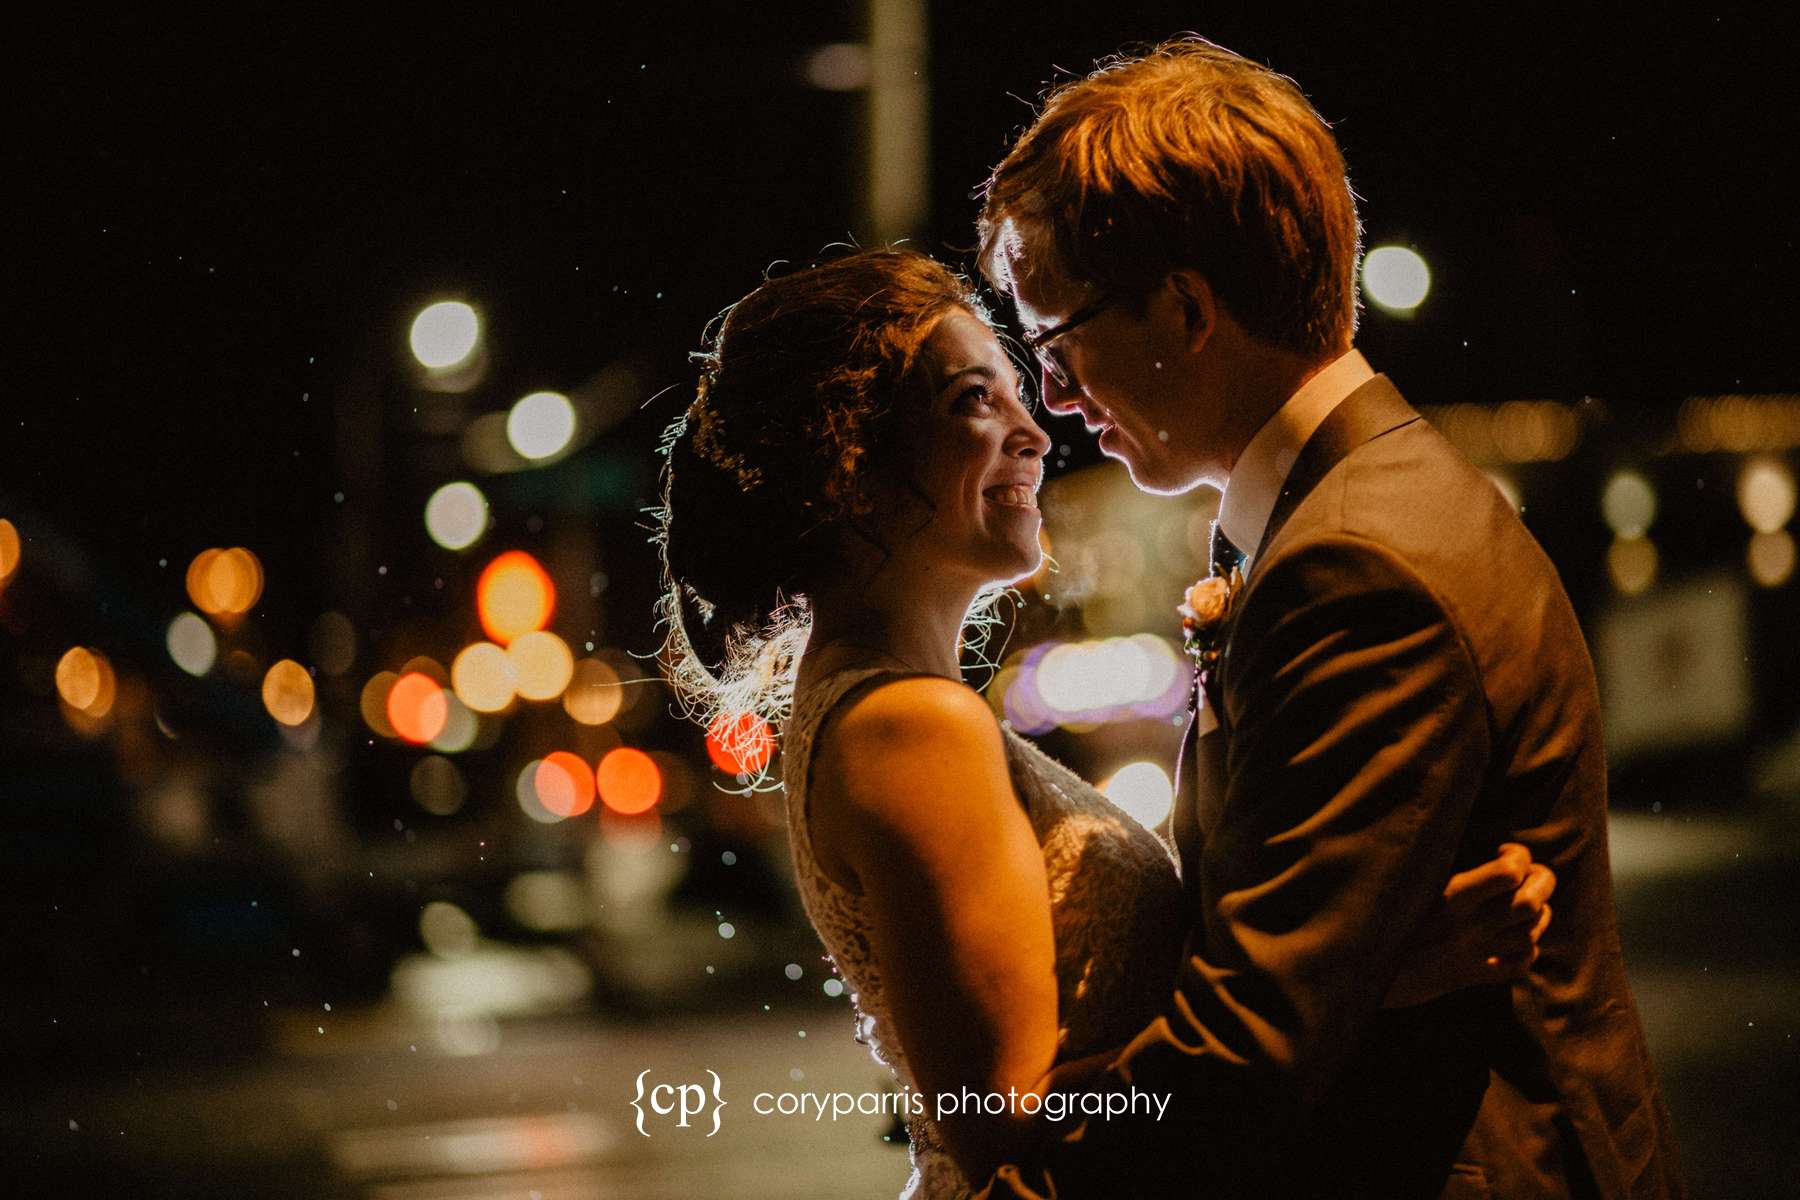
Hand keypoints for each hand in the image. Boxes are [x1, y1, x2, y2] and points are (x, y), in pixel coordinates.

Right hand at [1383, 842, 1554, 1008]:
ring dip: (1539, 915)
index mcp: (1450, 897)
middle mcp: (1468, 926)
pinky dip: (1527, 950)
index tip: (1503, 851)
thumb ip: (1432, 864)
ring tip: (1527, 903)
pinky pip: (1519, 965)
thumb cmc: (1375, 916)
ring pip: (1531, 933)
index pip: (1510, 872)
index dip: (1518, 856)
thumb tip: (1451, 829)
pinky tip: (1515, 939)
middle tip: (1532, 874)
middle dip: (1542, 882)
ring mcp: (1472, 954)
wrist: (1359, 972)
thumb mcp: (1402, 883)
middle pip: (1531, 902)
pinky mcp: (1470, 977)